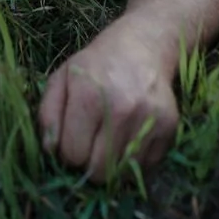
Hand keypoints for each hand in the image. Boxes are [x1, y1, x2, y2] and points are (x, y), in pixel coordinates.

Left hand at [38, 20, 178, 179]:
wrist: (143, 45)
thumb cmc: (96, 65)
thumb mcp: (63, 78)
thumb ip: (48, 115)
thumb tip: (51, 151)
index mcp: (88, 95)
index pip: (73, 154)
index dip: (68, 152)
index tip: (73, 140)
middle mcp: (121, 108)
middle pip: (99, 171)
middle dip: (90, 163)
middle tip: (91, 145)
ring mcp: (148, 118)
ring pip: (124, 172)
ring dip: (114, 164)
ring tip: (110, 140)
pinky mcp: (169, 126)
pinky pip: (148, 166)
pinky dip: (136, 160)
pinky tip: (130, 136)